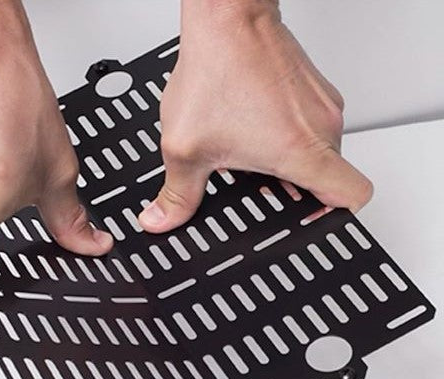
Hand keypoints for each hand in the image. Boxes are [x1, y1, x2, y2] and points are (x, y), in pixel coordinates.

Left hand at [139, 0, 372, 232]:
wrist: (227, 17)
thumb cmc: (216, 69)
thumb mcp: (185, 147)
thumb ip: (177, 194)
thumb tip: (162, 220)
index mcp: (301, 150)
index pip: (354, 196)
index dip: (336, 215)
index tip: (308, 219)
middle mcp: (323, 127)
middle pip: (330, 177)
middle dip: (294, 189)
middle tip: (262, 187)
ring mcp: (323, 104)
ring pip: (319, 150)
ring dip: (288, 160)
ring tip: (251, 153)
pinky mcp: (315, 88)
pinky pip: (311, 124)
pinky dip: (288, 134)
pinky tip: (252, 128)